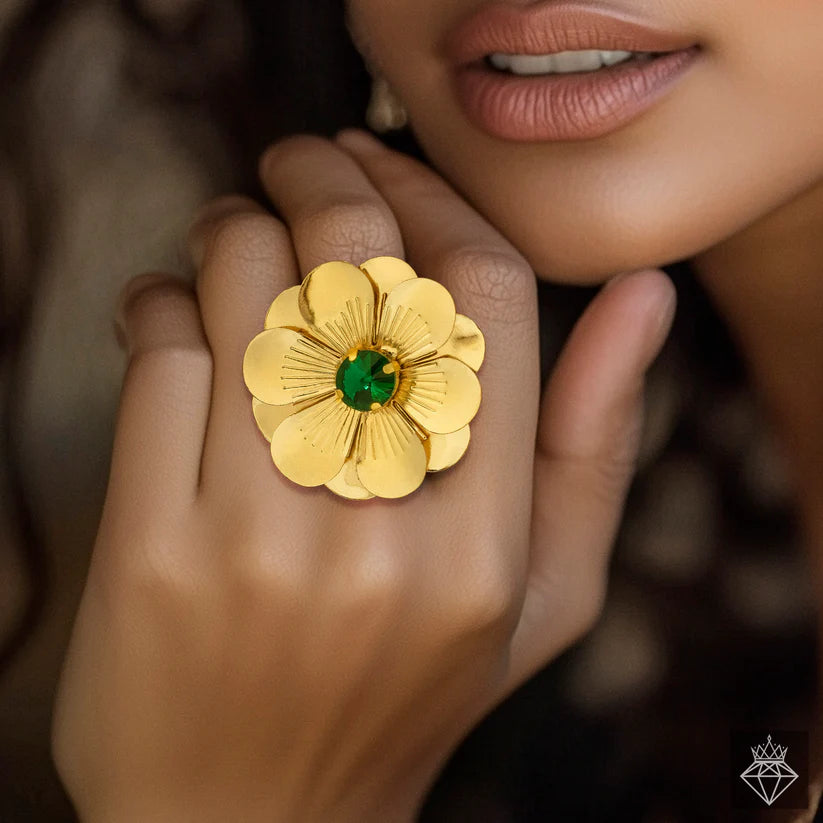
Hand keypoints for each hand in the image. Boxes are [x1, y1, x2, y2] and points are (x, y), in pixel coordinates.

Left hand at [51, 130, 674, 822]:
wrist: (253, 819)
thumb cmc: (402, 694)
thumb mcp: (542, 594)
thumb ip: (595, 443)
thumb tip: (642, 295)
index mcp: (491, 547)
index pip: (487, 301)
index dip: (434, 201)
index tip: (384, 161)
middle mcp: (382, 541)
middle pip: (360, 272)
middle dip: (323, 176)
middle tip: (298, 159)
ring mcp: (258, 547)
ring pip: (248, 293)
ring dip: (232, 230)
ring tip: (229, 236)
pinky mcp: (150, 553)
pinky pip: (158, 355)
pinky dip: (157, 300)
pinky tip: (169, 310)